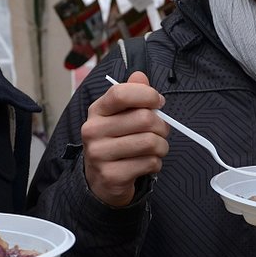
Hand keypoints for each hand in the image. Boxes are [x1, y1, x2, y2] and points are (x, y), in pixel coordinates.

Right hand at [81, 71, 170, 206]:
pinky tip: (146, 163)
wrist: (100, 180)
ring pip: (150, 142)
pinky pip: (150, 163)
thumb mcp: (119, 115)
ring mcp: (100, 154)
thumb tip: (140, 76)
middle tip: (160, 131)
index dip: (146, 95)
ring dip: (162, 146)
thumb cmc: (115, 142)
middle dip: (162, 125)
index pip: (121, 93)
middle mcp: (93, 130)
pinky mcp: (111, 175)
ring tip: (156, 148)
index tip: (158, 102)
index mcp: (97, 111)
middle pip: (143, 119)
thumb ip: (131, 93)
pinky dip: (156, 163)